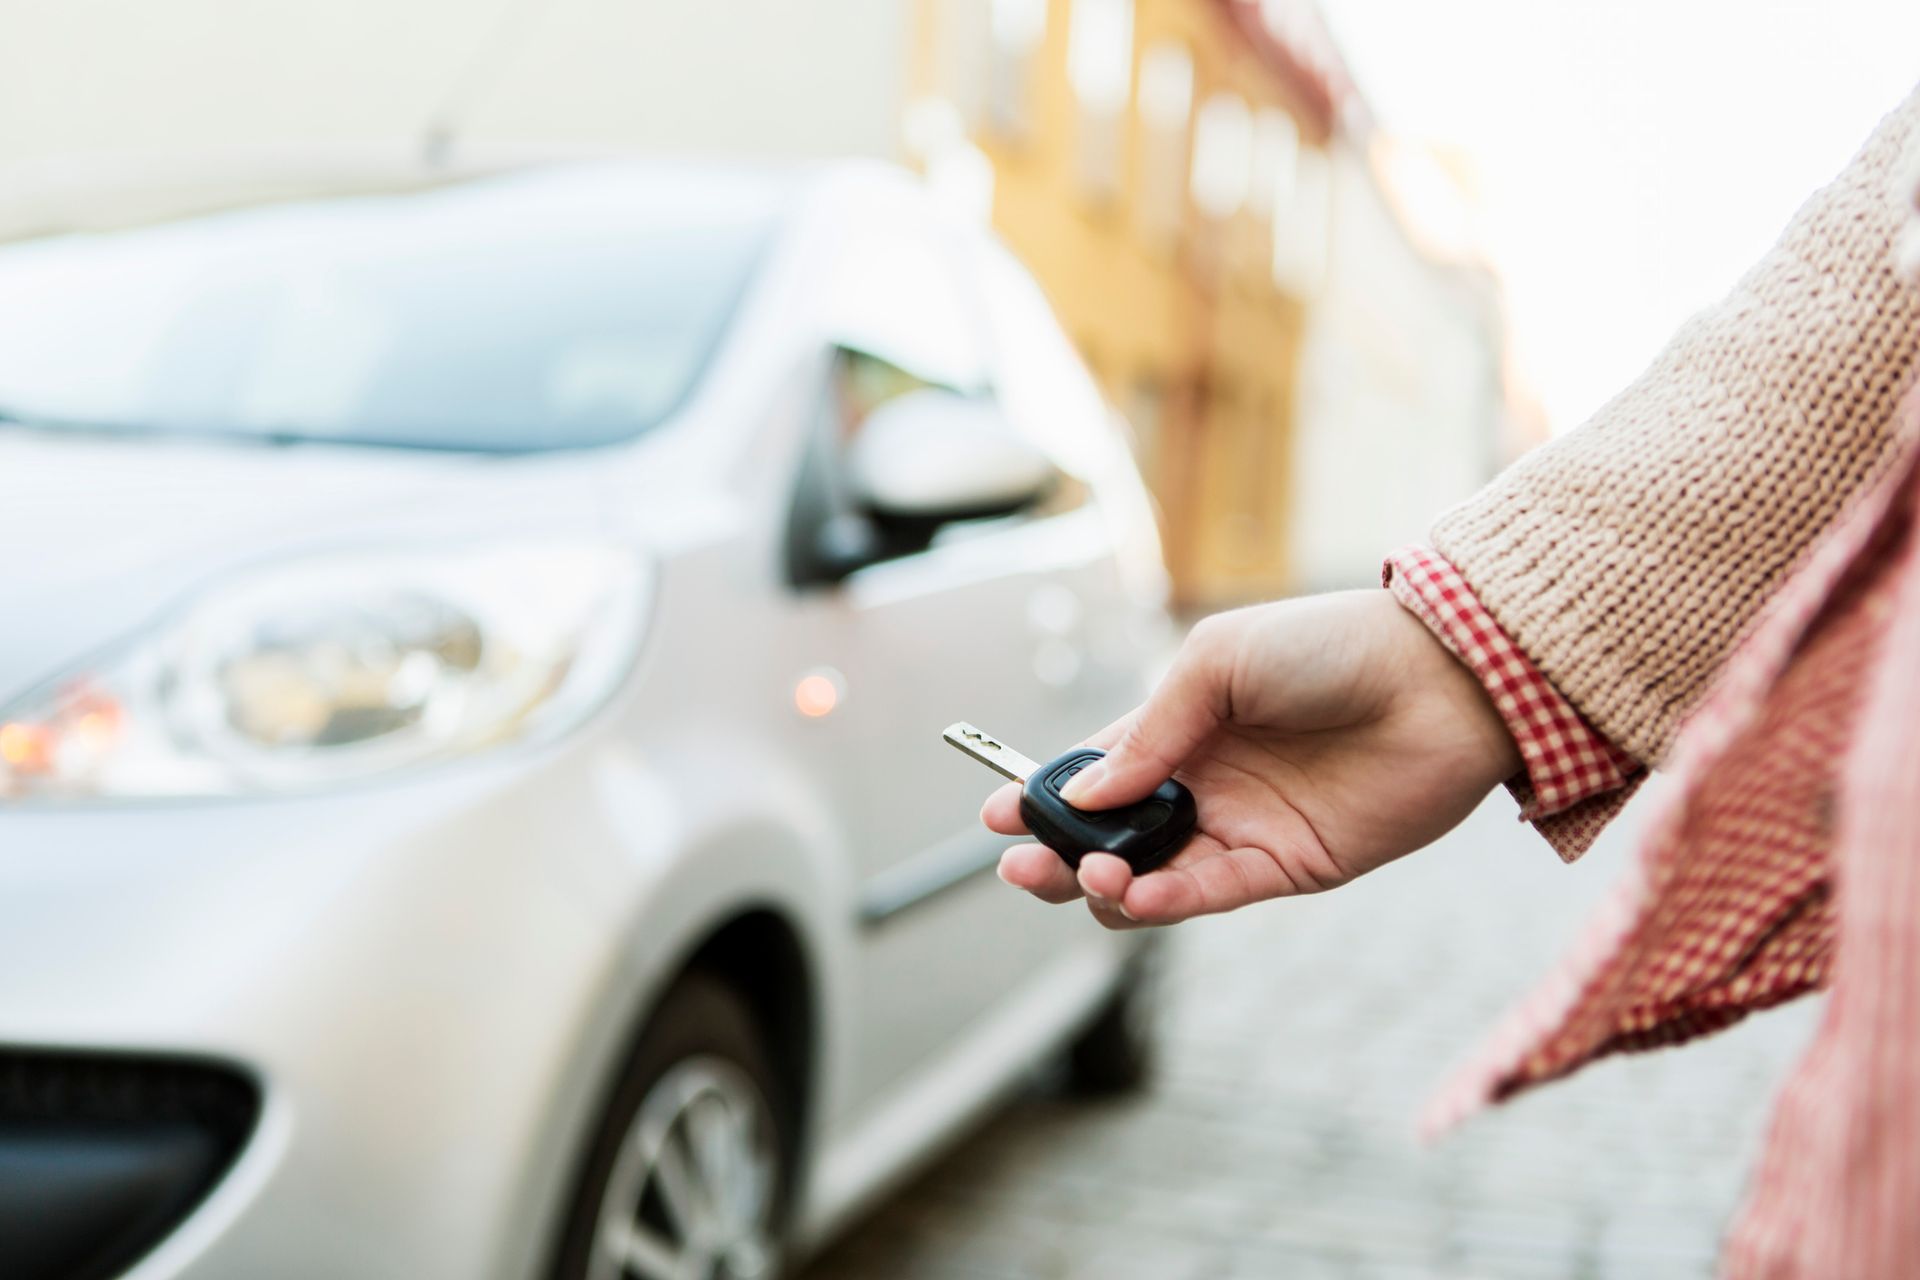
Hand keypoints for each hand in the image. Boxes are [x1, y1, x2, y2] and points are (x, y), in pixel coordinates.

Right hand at [986, 590, 1521, 928]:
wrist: (1441, 680)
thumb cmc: (1331, 647)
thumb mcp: (1219, 660)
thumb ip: (1148, 731)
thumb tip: (1082, 798)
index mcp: (1178, 726)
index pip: (1093, 774)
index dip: (1042, 800)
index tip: (998, 819)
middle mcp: (1202, 782)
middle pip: (1108, 839)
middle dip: (1056, 857)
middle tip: (1023, 865)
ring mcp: (1242, 827)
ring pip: (1151, 878)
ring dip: (1107, 886)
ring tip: (1096, 873)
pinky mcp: (1288, 865)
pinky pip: (1212, 893)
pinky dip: (1166, 901)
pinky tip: (1137, 894)